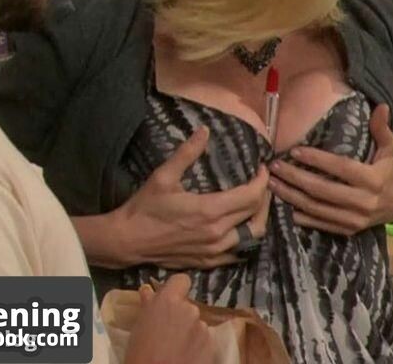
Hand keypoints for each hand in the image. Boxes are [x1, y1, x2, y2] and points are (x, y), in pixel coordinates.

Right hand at [109, 126, 270, 268]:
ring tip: (256, 204)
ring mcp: (214, 251)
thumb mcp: (164, 176)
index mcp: (210, 211)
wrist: (128, 241)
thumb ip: (187, 153)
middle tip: (261, 183)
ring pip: (252, 236)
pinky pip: (238, 253)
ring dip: (259, 218)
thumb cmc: (145, 207)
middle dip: (264, 196)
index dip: (261, 181)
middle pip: (256, 215)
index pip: (251, 196)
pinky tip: (242, 227)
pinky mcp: (208, 262)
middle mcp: (217, 233)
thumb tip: (204, 130)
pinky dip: (246, 238)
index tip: (261, 169)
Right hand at [125, 274, 214, 363]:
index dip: (177, 289)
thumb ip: (148, 305)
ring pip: (198, 325)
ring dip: (190, 334)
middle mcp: (189, 309)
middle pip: (189, 306)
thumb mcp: (139, 327)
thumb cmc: (139, 354)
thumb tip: (147, 290)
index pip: (182, 280)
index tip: (172, 301)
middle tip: (169, 335)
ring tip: (177, 350)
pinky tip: (186, 358)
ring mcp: (202, 328)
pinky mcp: (212, 346)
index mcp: (168, 301)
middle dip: (182, 318)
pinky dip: (198, 348)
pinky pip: (205, 341)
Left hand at [268, 104, 392, 235]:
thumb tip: (381, 106)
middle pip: (322, 190)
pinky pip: (319, 224)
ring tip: (272, 183)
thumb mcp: (390, 148)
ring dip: (291, 196)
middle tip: (274, 166)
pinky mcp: (347, 231)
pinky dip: (300, 215)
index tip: (294, 151)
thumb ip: (382, 128)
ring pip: (316, 208)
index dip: (317, 160)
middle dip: (295, 178)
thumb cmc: (387, 169)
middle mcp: (364, 202)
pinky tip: (283, 204)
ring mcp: (354, 220)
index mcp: (373, 180)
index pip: (341, 168)